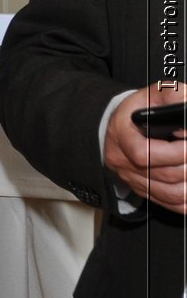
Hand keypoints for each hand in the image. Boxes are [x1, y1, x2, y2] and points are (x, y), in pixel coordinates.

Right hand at [103, 83, 186, 214]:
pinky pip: (167, 203)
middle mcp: (123, 161)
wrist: (118, 125)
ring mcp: (133, 178)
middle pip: (163, 175)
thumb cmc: (137, 110)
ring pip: (168, 193)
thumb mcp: (153, 95)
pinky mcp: (143, 189)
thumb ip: (174, 97)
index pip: (144, 154)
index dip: (174, 153)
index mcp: (122, 136)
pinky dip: (186, 202)